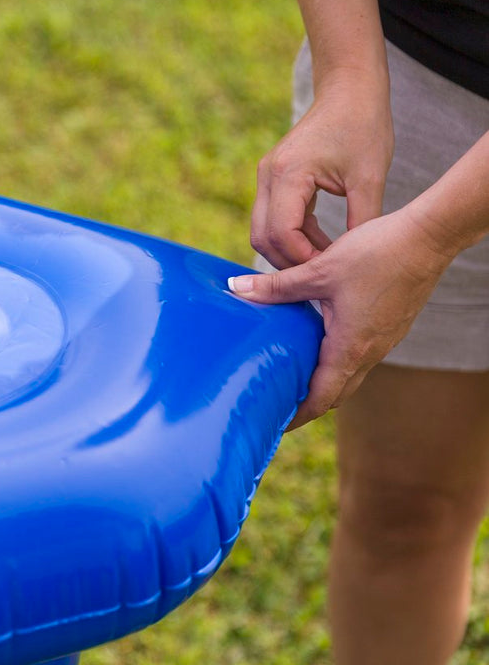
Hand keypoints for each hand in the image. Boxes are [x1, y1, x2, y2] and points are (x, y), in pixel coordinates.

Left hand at [230, 208, 453, 428]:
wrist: (429, 238)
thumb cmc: (376, 254)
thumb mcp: (318, 270)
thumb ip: (276, 286)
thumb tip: (235, 287)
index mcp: (350, 347)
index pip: (321, 398)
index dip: (297, 415)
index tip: (274, 426)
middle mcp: (370, 352)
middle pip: (336, 394)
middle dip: (308, 406)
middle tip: (278, 408)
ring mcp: (383, 341)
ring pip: (351, 376)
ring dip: (324, 384)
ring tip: (294, 381)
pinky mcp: (390, 327)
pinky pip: (361, 357)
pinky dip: (339, 364)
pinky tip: (319, 347)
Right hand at [251, 80, 393, 269]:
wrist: (348, 91)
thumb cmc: (363, 126)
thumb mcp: (370, 178)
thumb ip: (362, 221)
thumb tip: (356, 263)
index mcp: (289, 173)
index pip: (281, 233)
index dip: (302, 259)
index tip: (329, 272)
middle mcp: (268, 176)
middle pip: (262, 236)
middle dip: (289, 262)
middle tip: (321, 277)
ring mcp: (266, 177)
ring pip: (264, 231)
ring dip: (289, 250)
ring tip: (323, 263)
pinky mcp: (273, 179)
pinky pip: (274, 218)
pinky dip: (293, 236)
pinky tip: (320, 244)